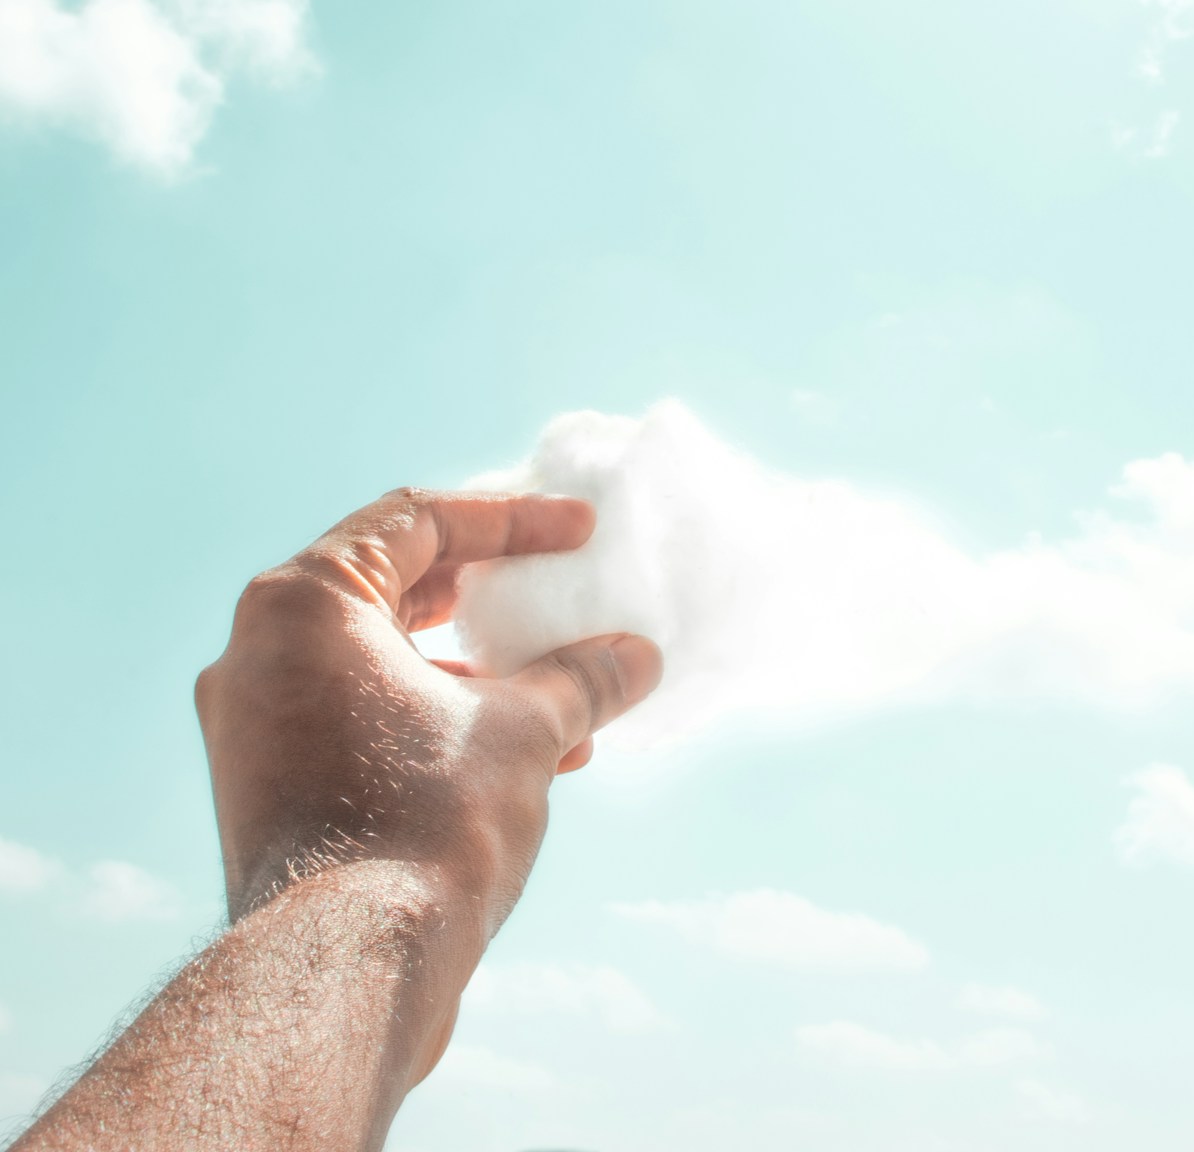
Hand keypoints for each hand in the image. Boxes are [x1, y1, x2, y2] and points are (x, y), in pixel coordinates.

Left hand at [195, 487, 662, 936]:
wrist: (346, 971)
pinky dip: (439, 722)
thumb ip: (583, 679)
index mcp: (304, 606)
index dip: (513, 520)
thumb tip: (639, 656)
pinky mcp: (270, 787)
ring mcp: (256, 726)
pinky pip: (364, 722)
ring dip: (476, 672)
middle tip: (555, 594)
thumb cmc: (427, 824)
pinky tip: (526, 756)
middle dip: (489, 596)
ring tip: (562, 697)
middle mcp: (259, 653)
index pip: (418, 521)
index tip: (580, 533)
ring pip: (382, 664)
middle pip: (391, 586)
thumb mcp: (526, 731)